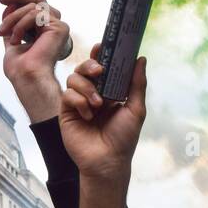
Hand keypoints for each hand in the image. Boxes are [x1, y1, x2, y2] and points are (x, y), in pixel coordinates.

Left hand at [0, 0, 70, 121]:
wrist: (26, 78)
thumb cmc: (20, 69)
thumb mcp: (12, 39)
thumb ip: (13, 24)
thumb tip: (9, 7)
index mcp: (45, 31)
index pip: (34, 7)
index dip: (18, 0)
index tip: (1, 0)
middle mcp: (54, 27)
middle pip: (38, 0)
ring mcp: (59, 27)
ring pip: (33, 7)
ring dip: (13, 19)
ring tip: (3, 33)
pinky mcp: (60, 28)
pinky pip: (36, 14)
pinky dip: (21, 24)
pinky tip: (16, 39)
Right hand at [59, 45, 147, 180]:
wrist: (107, 161)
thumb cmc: (123, 139)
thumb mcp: (136, 109)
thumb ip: (137, 84)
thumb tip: (141, 58)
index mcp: (108, 91)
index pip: (102, 67)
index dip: (100, 55)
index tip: (102, 46)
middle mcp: (92, 94)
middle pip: (84, 68)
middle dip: (90, 64)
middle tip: (99, 70)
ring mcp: (78, 103)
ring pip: (74, 78)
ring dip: (87, 87)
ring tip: (98, 104)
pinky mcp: (66, 112)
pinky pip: (67, 95)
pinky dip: (78, 101)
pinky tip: (88, 115)